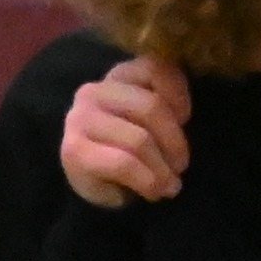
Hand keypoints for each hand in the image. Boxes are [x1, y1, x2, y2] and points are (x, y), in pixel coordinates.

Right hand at [61, 57, 194, 208]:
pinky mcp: (75, 152)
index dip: (179, 96)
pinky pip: (124, 164)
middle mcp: (94, 92)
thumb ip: (166, 104)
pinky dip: (148, 182)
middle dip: (174, 142)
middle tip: (180, 165)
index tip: (185, 121)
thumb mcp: (152, 122)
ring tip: (169, 185)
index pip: (155, 68)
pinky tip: (153, 192)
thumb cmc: (130, 150)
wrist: (95, 186)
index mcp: (117, 77)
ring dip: (162, 170)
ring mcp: (81, 120)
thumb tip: (182, 114)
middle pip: (151, 107)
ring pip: (139, 140)